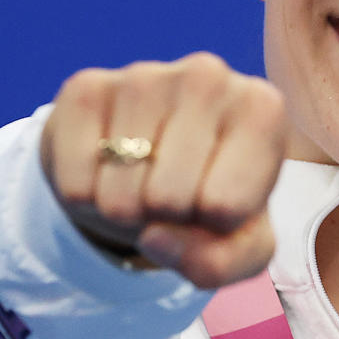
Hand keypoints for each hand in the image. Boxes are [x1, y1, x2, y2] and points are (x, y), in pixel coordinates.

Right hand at [40, 52, 287, 288]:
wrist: (149, 161)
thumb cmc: (211, 198)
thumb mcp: (241, 245)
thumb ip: (221, 263)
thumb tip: (156, 236)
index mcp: (262, 109)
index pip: (226, 206)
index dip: (214, 226)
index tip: (216, 201)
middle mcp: (209, 77)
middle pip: (170, 199)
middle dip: (166, 218)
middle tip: (173, 195)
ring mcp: (144, 75)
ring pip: (120, 194)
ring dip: (126, 210)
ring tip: (142, 183)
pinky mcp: (86, 88)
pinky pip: (76, 183)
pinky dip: (86, 199)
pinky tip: (107, 169)